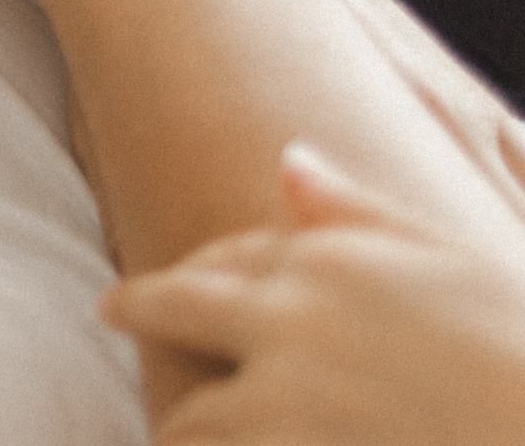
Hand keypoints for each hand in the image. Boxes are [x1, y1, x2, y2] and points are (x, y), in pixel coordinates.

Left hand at [103, 143, 524, 445]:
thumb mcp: (465, 260)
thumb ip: (365, 213)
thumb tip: (287, 158)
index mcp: (331, 262)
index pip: (227, 254)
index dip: (194, 265)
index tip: (170, 265)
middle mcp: (288, 322)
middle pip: (172, 309)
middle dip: (135, 311)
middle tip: (111, 311)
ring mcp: (282, 405)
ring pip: (187, 417)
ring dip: (180, 425)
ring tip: (170, 430)